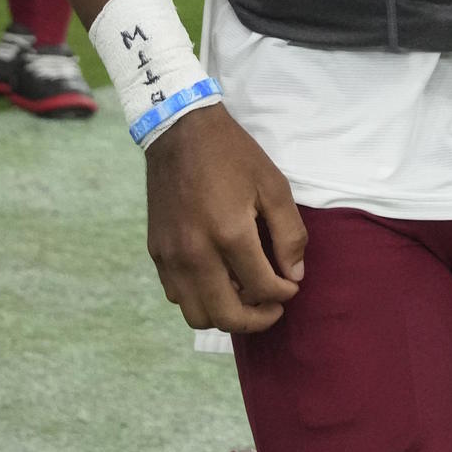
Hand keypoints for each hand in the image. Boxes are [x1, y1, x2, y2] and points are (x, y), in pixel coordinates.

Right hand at [144, 105, 306, 331]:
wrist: (178, 131)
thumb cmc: (232, 155)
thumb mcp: (273, 185)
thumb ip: (289, 234)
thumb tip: (294, 275)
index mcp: (229, 234)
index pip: (263, 289)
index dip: (285, 294)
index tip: (291, 284)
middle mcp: (196, 253)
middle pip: (227, 317)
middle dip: (257, 320)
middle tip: (272, 306)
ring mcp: (171, 256)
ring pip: (197, 315)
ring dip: (224, 314)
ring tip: (243, 293)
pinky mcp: (157, 252)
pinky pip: (177, 295)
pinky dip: (200, 298)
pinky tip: (217, 278)